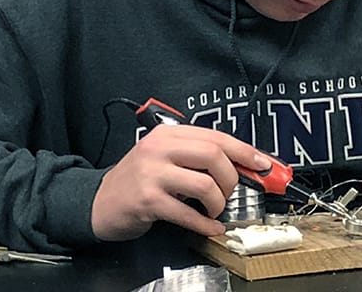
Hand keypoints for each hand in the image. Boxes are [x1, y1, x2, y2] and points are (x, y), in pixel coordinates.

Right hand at [91, 124, 271, 240]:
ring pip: (204, 184)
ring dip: (218, 202)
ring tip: (214, 210)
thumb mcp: (164, 158)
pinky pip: (187, 213)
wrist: (99, 201)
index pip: (215, 136)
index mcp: (168, 135)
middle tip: (229, 192)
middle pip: (213, 155)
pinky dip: (205, 223)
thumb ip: (196, 157)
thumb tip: (241, 165)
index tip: (263, 163)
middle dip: (231, 178)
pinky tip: (210, 227)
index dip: (244, 150)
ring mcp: (152, 174)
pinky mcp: (147, 201)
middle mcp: (160, 149)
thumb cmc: (138, 180)